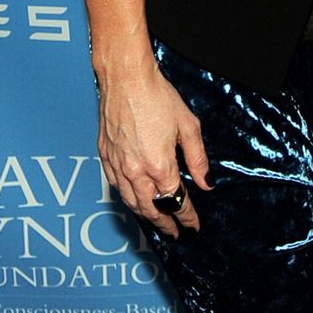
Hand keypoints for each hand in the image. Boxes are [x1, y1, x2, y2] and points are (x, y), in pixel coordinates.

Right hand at [95, 54, 212, 238]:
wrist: (126, 79)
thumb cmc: (158, 97)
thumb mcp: (188, 126)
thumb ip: (197, 158)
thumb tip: (206, 182)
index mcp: (159, 165)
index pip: (176, 201)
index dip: (187, 216)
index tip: (194, 225)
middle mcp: (135, 171)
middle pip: (151, 209)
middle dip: (164, 223)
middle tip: (175, 232)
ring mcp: (117, 166)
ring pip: (131, 202)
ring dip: (145, 215)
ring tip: (157, 221)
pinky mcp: (105, 157)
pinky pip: (116, 187)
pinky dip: (128, 199)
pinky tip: (136, 199)